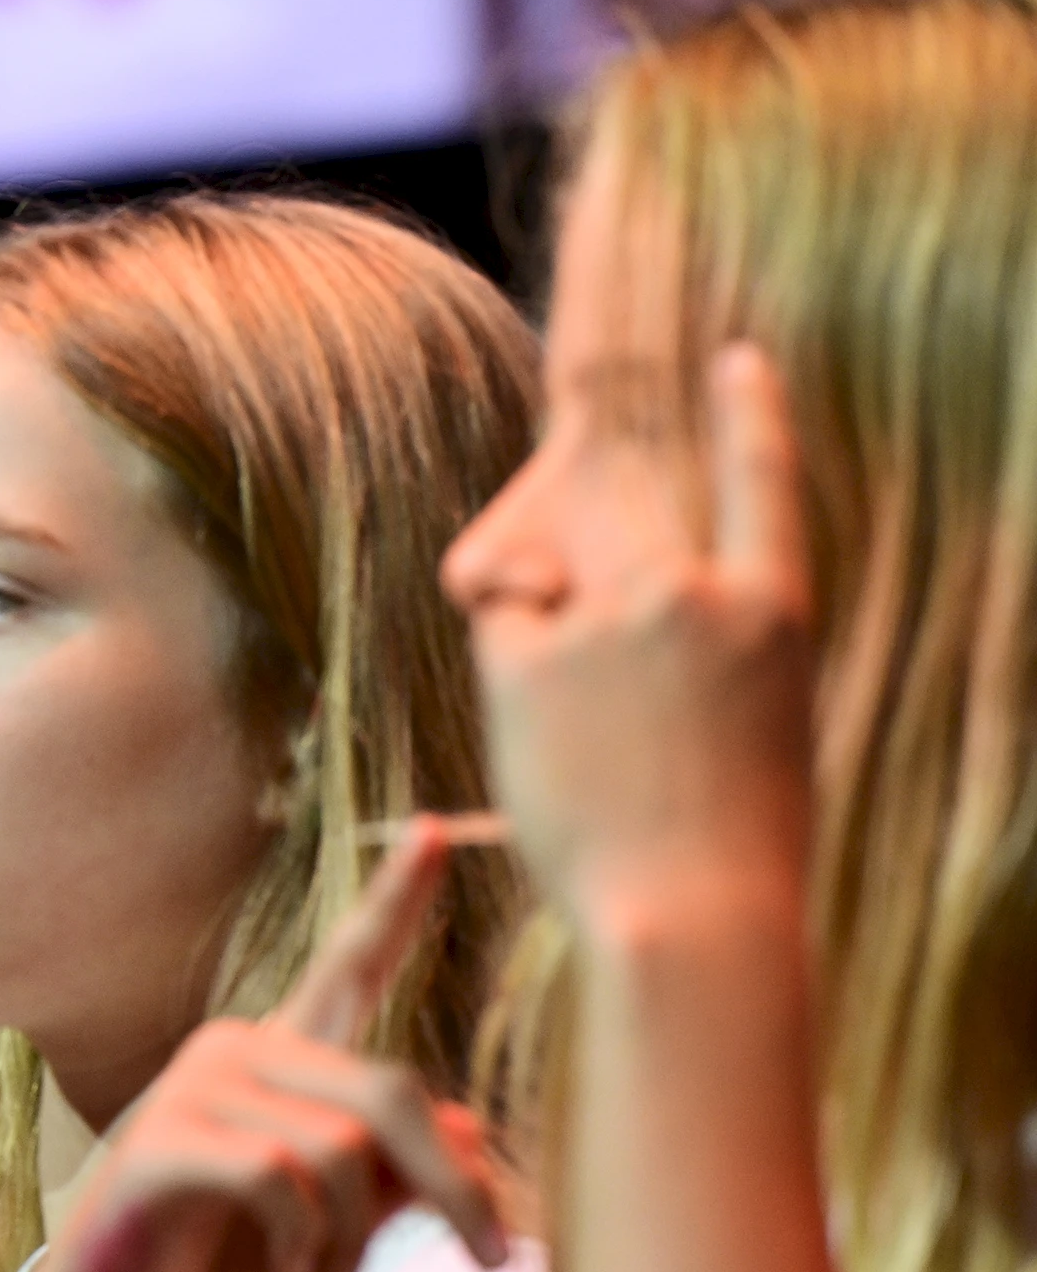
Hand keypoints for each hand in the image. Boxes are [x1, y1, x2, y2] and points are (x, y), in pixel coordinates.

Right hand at [21, 822, 508, 1271]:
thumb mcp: (341, 1226)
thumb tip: (467, 1130)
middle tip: (489, 1256)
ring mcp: (193, 1090)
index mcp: (284, 1058)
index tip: (442, 828)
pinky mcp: (160, 1143)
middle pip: (392, 1092)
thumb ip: (401, 1171)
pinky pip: (279, 1179)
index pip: (349, 966)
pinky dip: (306, 1245)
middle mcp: (239, 1051)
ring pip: (343, 1149)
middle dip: (457, 1185)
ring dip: (358, 1244)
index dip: (397, 900)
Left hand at [465, 341, 816, 930]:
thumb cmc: (728, 840)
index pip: (764, 484)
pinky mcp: (529, 657)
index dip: (747, 413)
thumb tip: (615, 599)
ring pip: (544, 569)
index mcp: (772, 612)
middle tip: (568, 490)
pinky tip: (538, 729)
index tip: (732, 361)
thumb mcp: (756, 717)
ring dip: (541, 606)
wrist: (689, 910)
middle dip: (585, 487)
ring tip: (582, 714)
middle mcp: (690, 594)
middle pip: (621, 499)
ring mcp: (607, 620)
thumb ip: (706, 642)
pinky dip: (506, 664)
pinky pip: (498, 628)